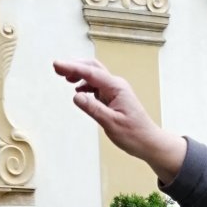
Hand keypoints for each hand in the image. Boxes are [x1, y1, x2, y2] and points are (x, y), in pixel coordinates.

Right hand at [53, 58, 185, 182]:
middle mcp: (116, 86)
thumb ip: (93, 109)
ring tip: (63, 77)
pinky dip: (85, 84)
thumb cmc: (134, 135)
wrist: (149, 142)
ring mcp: (115, 91)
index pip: (91, 73)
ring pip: (94, 76)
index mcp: (116, 88)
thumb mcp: (111, 124)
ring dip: (79, 74)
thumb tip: (76, 96)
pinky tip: (77, 90)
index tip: (57, 65)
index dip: (72, 68)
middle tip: (56, 67)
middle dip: (74, 66)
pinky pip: (97, 86)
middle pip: (93, 68)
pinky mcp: (114, 98)